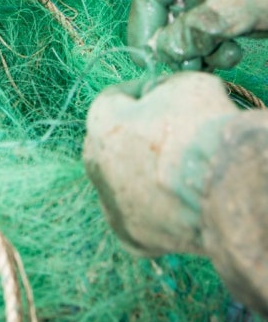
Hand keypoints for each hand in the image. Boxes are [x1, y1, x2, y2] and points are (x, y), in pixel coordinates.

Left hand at [83, 71, 235, 256]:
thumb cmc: (202, 130)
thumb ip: (163, 88)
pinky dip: (148, 210)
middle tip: (165, 134)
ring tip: (172, 171)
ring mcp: (111, 204)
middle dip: (132, 134)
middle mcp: (95, 163)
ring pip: (118, 182)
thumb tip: (162, 96)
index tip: (160, 96)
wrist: (225, 187)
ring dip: (138, 174)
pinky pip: (132, 216)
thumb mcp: (184, 84)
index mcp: (101, 122)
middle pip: (109, 142)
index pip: (113, 100)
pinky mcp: (131, 237)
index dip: (139, 94)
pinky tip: (172, 202)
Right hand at [127, 0, 267, 70]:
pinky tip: (234, 53)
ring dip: (198, 54)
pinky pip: (206, 45)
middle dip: (174, 45)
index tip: (147, 53)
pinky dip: (214, 55)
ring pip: (185, 38)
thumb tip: (162, 50)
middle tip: (189, 64)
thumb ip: (196, 29)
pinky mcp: (228, 24)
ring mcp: (212, 7)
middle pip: (164, 19)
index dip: (142, 22)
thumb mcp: (235, 7)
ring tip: (222, 56)